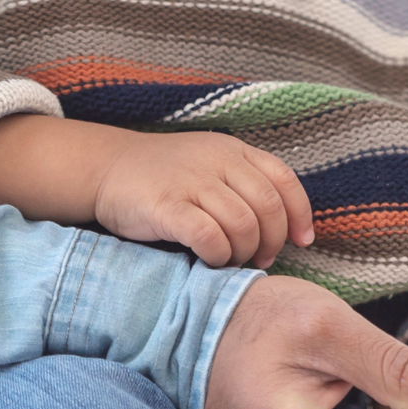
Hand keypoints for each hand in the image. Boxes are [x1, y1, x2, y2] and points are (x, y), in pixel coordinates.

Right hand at [92, 129, 312, 268]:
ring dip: (243, 252)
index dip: (299, 215)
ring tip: (229, 259)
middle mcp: (215, 159)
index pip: (283, 179)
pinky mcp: (166, 204)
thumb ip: (244, 185)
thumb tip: (286, 232)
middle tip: (257, 259)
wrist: (106, 168)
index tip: (301, 242)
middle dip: (270, 242)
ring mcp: (190, 180)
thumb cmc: (166, 178)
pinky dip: (217, 254)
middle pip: (267, 207)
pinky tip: (208, 257)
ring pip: (243, 223)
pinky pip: (209, 236)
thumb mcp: (210, 166)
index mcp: (232, 149)